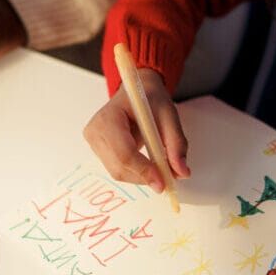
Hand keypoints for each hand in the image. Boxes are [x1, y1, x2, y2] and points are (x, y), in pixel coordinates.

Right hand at [83, 68, 190, 192]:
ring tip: (159, 168)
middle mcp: (95, 131)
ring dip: (141, 176)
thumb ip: (176, 144)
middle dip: (144, 176)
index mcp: (109, 116)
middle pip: (119, 166)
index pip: (124, 151)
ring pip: (118, 172)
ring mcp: (94, 142)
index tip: (162, 182)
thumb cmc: (150, 99)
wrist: (136, 92)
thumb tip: (182, 172)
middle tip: (167, 180)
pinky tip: (147, 164)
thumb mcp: (169, 115)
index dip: (143, 169)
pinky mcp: (98, 151)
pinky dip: (135, 172)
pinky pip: (117, 169)